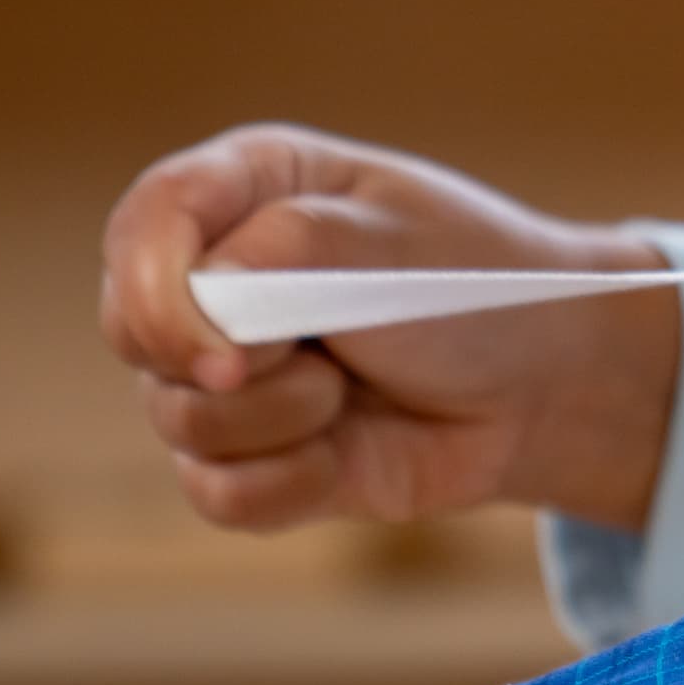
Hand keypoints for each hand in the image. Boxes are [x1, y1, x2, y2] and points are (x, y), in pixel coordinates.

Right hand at [99, 127, 680, 533]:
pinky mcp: (249, 455)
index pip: (146, 222)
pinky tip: (346, 453)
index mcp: (249, 191)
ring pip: (178, 420)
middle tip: (323, 360)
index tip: (218, 350)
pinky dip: (288, 484)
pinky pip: (215, 493)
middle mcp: (218, 277)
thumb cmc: (478, 288)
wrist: (548, 386)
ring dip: (282, 421)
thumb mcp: (395, 242)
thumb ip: (285, 251)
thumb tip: (201, 309)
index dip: (154, 289)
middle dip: (227, 366)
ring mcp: (227, 371)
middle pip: (135, 330)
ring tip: (353, 391)